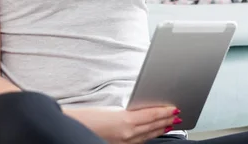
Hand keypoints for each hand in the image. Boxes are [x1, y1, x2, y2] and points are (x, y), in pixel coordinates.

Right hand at [65, 105, 181, 143]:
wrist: (71, 129)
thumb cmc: (85, 118)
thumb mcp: (109, 110)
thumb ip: (127, 112)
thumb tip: (140, 110)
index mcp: (124, 121)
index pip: (151, 115)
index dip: (164, 112)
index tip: (174, 108)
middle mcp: (127, 134)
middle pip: (152, 126)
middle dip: (166, 120)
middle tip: (177, 115)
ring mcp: (124, 143)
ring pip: (147, 135)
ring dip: (160, 129)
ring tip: (170, 123)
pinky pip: (139, 141)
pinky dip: (148, 136)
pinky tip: (152, 133)